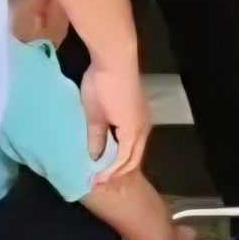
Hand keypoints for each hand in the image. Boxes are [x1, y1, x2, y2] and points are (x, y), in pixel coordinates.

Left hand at [82, 60, 150, 180]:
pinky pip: (136, 135)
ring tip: (108, 165)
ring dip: (124, 158)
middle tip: (102, 178)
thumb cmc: (102, 87)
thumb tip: (94, 158)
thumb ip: (96, 138)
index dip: (108, 173)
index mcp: (132, 133)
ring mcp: (144, 117)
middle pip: (134, 157)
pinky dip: (127, 145)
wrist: (115, 58)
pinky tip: (116, 144)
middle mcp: (143, 128)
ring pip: (137, 147)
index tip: (94, 181)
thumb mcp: (94, 115)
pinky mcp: (140, 108)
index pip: (122, 162)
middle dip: (119, 170)